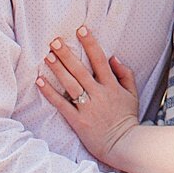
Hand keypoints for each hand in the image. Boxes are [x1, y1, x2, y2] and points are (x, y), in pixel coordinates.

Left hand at [35, 26, 139, 166]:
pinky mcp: (77, 120)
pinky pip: (61, 104)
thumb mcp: (133, 93)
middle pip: (81, 70)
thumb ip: (125, 74)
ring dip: (58, 69)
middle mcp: (99, 93)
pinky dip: (50, 93)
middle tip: (55, 41)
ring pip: (70, 84)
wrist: (124, 143)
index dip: (90, 43)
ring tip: (47, 56)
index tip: (81, 29)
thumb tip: (113, 57)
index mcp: (112, 85)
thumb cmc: (127, 118)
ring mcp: (87, 107)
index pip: (100, 60)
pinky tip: (40, 81)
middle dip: (67, 54)